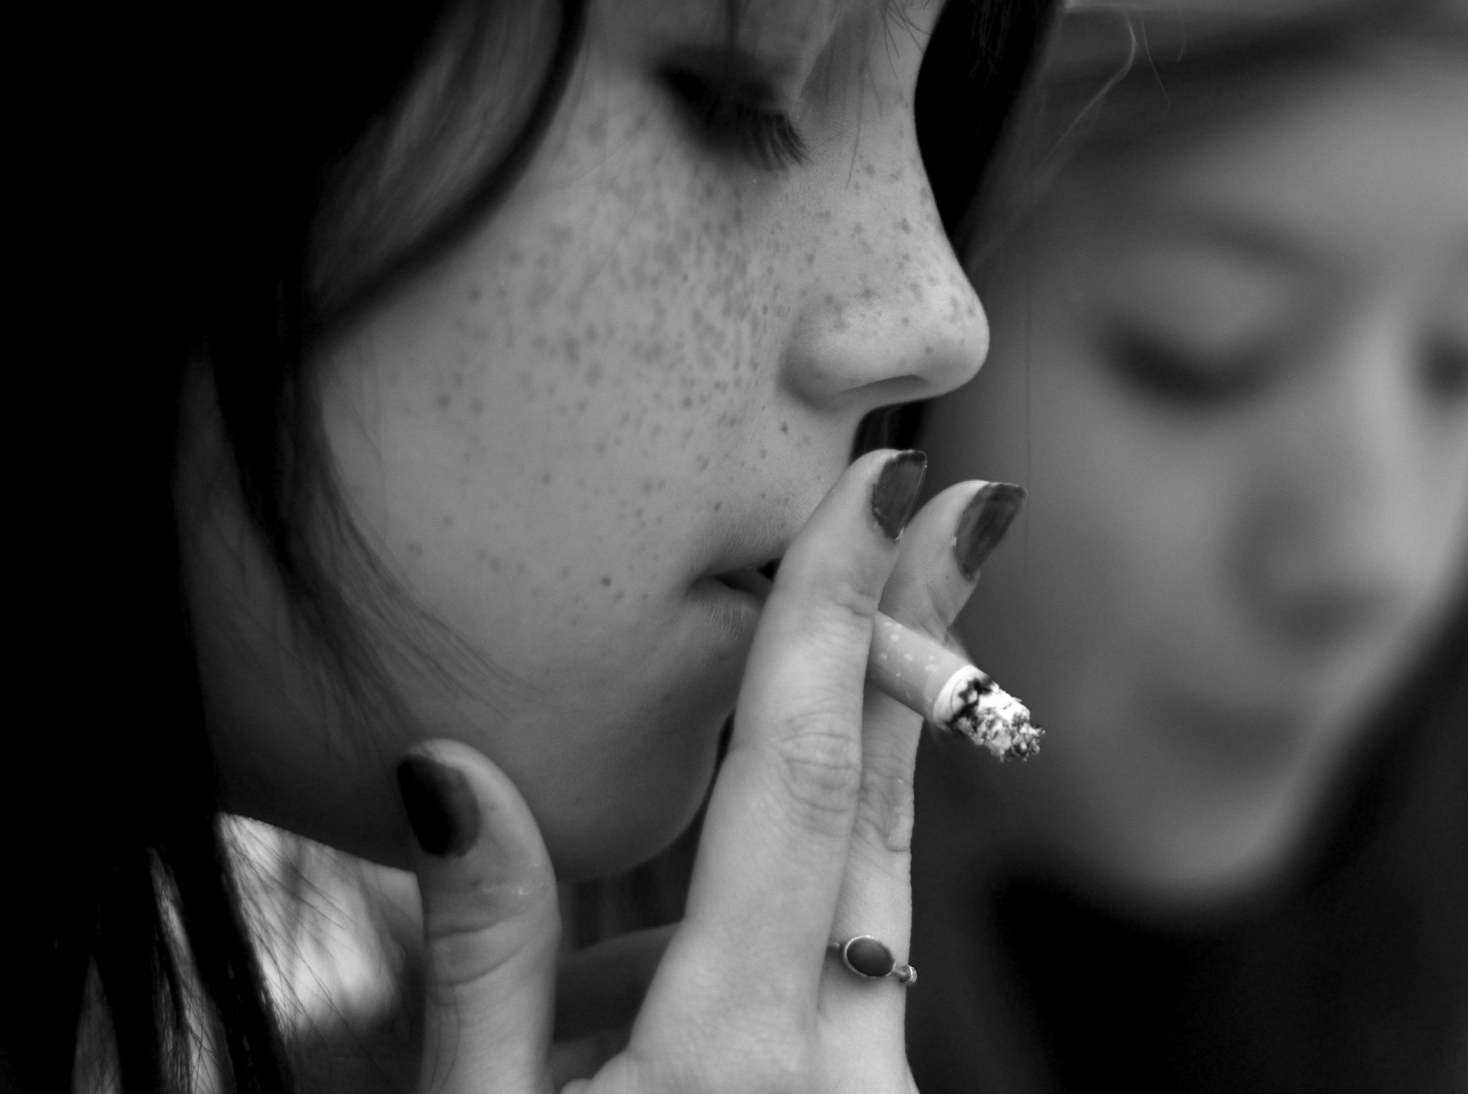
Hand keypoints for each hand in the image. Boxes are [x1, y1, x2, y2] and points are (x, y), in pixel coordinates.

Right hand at [395, 451, 1013, 1091]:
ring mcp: (870, 1091)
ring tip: (701, 824)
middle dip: (904, 648)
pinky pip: (833, 955)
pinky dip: (767, 903)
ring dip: (802, 793)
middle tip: (963, 510)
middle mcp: (842, 1068)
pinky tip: (650, 956)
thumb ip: (484, 951)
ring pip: (858, 880)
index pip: (796, 785)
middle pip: (876, 806)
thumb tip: (450, 767)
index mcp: (736, 1060)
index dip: (837, 616)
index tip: (893, 487)